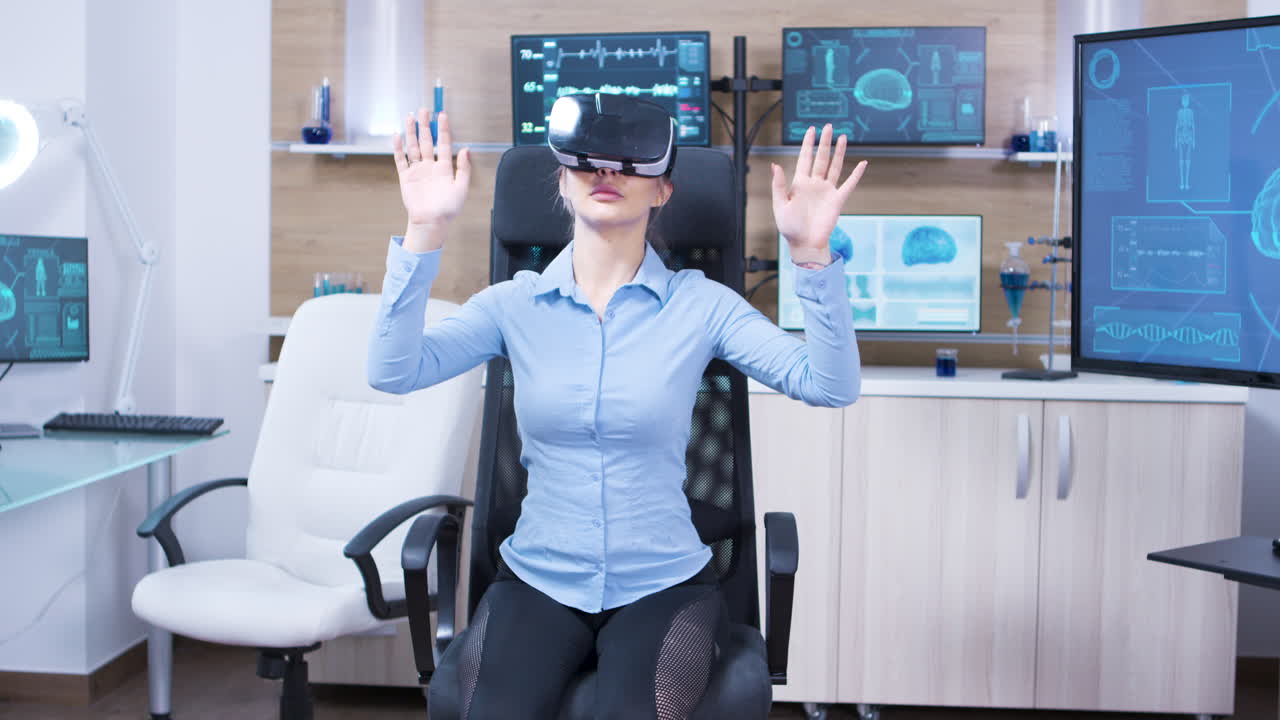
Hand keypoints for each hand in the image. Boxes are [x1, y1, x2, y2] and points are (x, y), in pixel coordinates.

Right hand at [393, 110, 470, 228]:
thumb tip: (466, 149)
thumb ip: (464, 168)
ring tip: (410, 117)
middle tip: (424, 110)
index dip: (443, 129)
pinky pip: (401, 160)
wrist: (431, 222)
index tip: (442, 115)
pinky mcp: (406, 177)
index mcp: (444, 168)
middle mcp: (430, 166)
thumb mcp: (462, 188)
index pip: (444, 144)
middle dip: (425, 125)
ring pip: (414, 147)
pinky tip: (397, 136)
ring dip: (412, 132)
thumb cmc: (448, 209)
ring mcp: (417, 170)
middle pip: (427, 141)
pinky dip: (398, 148)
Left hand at [771, 124, 867, 264]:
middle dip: (824, 142)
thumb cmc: (790, 227)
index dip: (807, 144)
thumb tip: (775, 165)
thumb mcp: (780, 205)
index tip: (810, 129)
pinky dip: (856, 174)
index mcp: (799, 184)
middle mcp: (814, 184)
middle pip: (821, 158)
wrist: (805, 244)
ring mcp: (827, 191)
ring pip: (834, 167)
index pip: (804, 158)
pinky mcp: (837, 200)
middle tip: (828, 126)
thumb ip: (779, 185)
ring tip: (843, 137)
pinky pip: (849, 184)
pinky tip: (863, 163)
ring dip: (839, 152)